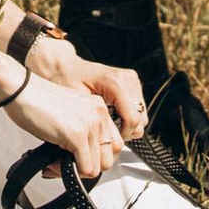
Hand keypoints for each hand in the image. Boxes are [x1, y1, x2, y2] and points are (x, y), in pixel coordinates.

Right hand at [7, 70, 123, 181]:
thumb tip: (84, 156)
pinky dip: (67, 172)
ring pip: (98, 167)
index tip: (78, 159)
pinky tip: (52, 164)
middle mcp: (99, 114)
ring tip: (58, 164)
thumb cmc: (37, 100)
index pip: (114, 144)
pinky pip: (85, 168)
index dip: (96, 157)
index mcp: (99, 108)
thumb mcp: (70, 112)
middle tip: (68, 165)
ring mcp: (90, 125)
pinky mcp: (77, 136)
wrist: (20, 89)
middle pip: (109, 158)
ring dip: (77, 171)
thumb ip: (83, 129)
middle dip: (88, 167)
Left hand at [25, 31, 147, 139]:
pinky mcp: (132, 83)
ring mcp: (131, 79)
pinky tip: (113, 115)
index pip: (133, 119)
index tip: (109, 140)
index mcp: (115, 82)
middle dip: (126, 130)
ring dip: (128, 124)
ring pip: (142, 115)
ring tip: (109, 123)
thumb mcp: (80, 104)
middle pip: (141, 118)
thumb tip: (109, 141)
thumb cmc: (67, 81)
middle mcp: (127, 78)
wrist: (66, 67)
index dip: (123, 135)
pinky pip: (138, 108)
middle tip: (107, 133)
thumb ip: (98, 121)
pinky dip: (128, 116)